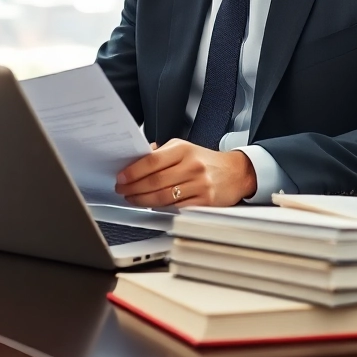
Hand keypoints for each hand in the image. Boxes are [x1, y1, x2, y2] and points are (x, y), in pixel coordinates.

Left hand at [114, 139, 257, 206]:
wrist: (236, 173)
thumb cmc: (205, 161)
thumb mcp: (184, 148)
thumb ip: (161, 153)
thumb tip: (136, 159)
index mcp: (184, 150)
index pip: (152, 161)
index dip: (133, 171)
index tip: (121, 177)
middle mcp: (192, 166)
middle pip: (155, 181)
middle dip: (134, 188)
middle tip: (122, 190)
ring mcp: (199, 185)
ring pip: (163, 197)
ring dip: (142, 200)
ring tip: (132, 198)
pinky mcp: (205, 201)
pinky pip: (176, 207)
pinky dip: (160, 208)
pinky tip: (151, 205)